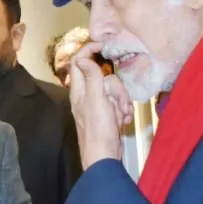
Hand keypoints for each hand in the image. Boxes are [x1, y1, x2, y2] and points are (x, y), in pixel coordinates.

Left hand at [69, 42, 131, 168]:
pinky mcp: (107, 115)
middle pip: (103, 78)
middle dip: (116, 89)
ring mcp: (97, 106)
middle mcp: (86, 97)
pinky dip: (123, 111)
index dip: (89, 50)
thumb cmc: (99, 131)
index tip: (104, 45)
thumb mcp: (96, 101)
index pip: (79, 62)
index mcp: (79, 91)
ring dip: (122, 102)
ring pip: (114, 91)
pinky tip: (123, 121)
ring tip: (122, 116)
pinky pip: (118, 104)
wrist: (104, 158)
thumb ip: (92, 78)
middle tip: (117, 103)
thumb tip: (83, 58)